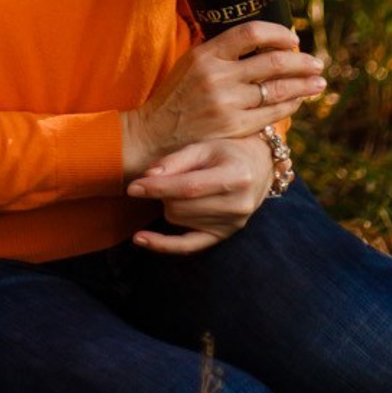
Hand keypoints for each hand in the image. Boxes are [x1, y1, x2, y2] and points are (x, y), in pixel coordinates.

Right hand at [119, 22, 323, 177]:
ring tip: (319, 82)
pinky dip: (290, 105)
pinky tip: (299, 101)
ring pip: (278, 89)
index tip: (292, 38)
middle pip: (272, 62)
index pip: (250, 33)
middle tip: (317, 62)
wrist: (155, 134)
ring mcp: (227, 104)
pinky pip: (272, 113)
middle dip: (301, 61)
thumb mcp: (189, 63)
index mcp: (206, 54)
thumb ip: (218, 49)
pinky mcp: (234, 127)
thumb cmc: (176, 96)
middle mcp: (218, 77)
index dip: (277, 33)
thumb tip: (255, 36)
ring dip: (303, 85)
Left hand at [127, 136, 274, 254]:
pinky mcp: (223, 235)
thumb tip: (148, 176)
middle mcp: (238, 205)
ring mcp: (232, 224)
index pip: (189, 187)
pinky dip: (163, 244)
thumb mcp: (205, 147)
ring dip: (169, 205)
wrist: (258, 168)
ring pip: (179, 221)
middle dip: (163, 193)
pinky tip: (140, 238)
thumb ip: (176, 160)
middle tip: (166, 177)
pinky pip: (188, 245)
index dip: (158, 188)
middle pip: (181, 207)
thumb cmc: (227, 152)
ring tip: (181, 188)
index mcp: (235, 176)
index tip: (133, 187)